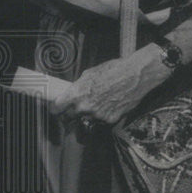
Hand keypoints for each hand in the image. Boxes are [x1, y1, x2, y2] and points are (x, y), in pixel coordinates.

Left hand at [50, 45, 170, 125]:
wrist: (136, 75)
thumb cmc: (113, 70)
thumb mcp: (90, 74)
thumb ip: (78, 87)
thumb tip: (71, 93)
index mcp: (77, 94)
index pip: (57, 109)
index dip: (56, 109)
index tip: (57, 109)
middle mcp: (85, 107)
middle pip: (68, 118)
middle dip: (69, 114)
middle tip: (73, 109)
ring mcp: (98, 116)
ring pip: (85, 120)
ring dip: (86, 115)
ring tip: (97, 103)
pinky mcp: (110, 121)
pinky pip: (100, 122)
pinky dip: (101, 116)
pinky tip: (108, 105)